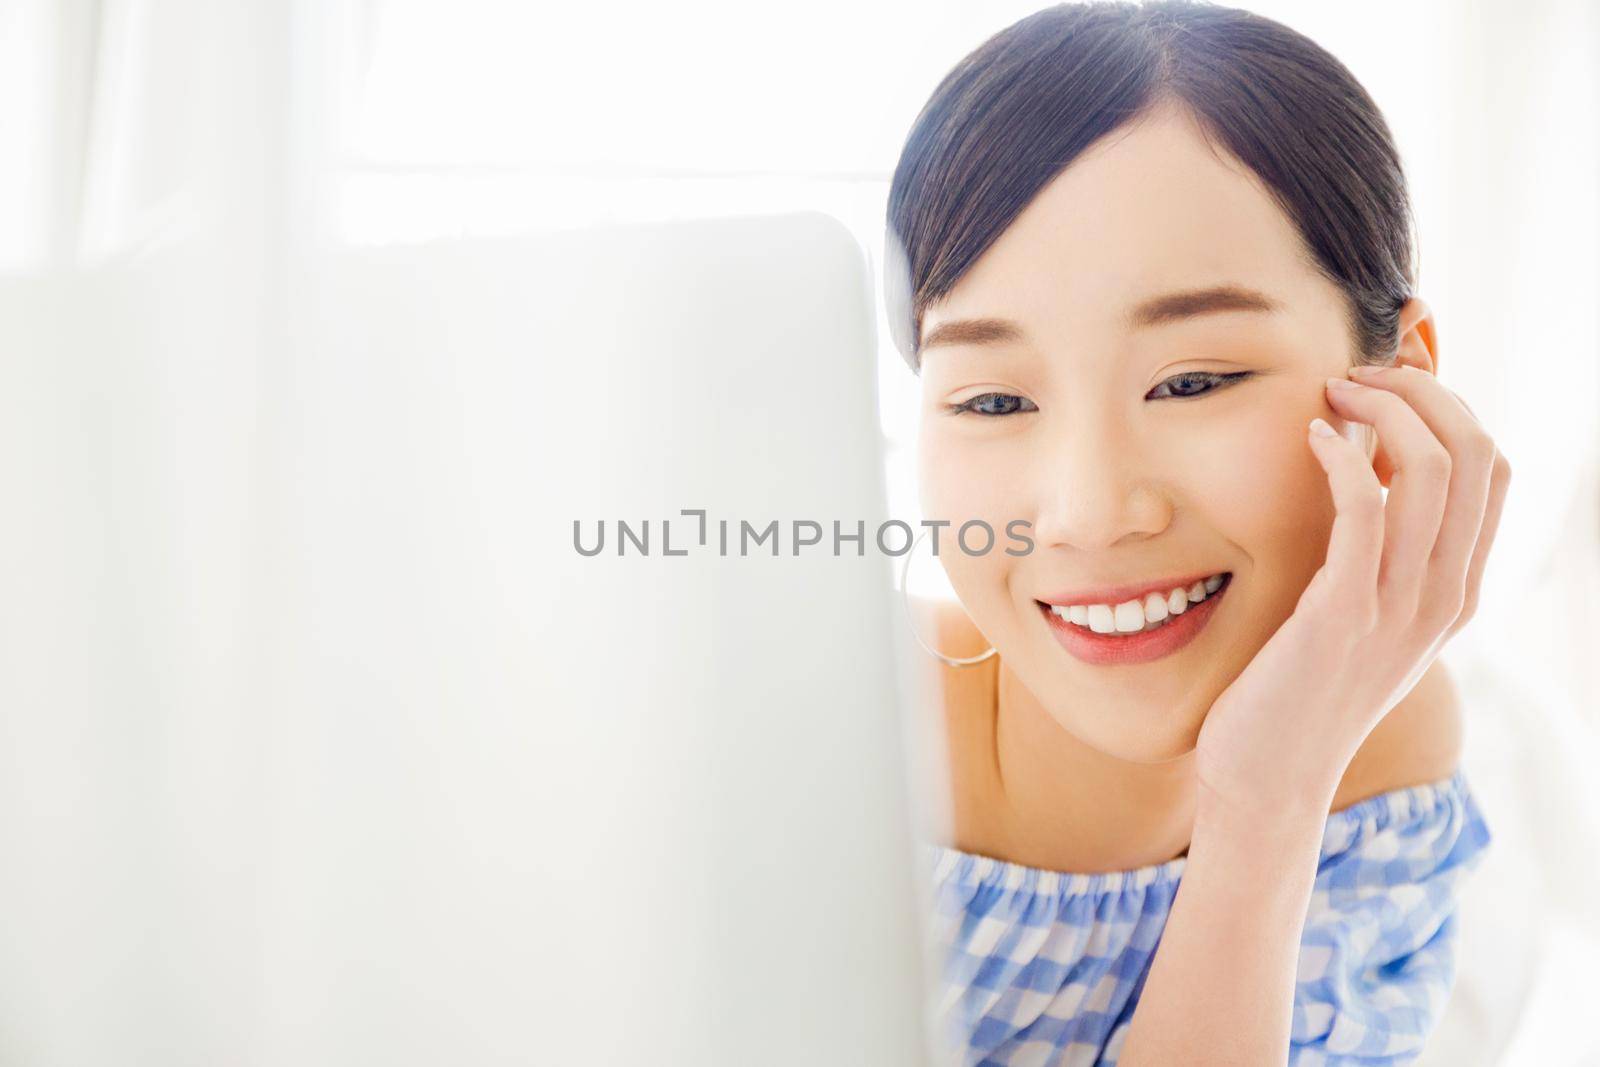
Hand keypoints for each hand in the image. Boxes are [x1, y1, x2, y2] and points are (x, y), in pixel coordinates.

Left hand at [1193, 364, 1511, 819]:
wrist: (1268, 780)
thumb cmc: (1298, 693)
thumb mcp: (1364, 623)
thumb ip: (1384, 560)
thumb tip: (1371, 470)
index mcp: (1456, 594)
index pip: (1494, 471)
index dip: (1450, 408)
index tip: (1388, 388)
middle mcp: (1443, 598)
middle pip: (1477, 454)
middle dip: (1423, 392)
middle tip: (1357, 377)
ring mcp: (1398, 609)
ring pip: (1434, 470)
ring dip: (1383, 409)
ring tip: (1334, 394)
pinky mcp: (1341, 617)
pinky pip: (1364, 511)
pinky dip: (1342, 457)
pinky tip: (1312, 437)